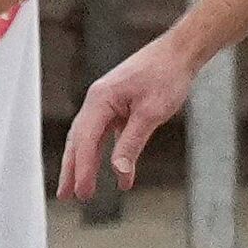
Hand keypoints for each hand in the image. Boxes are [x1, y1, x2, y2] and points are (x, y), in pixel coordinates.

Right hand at [57, 31, 193, 198]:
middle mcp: (98, 99)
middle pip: (80, 139)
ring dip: (87, 163)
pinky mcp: (120, 103)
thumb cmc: (167, 75)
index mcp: (100, 99)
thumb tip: (119, 172)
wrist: (181, 51)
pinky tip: (118, 173)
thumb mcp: (151, 113)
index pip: (86, 140)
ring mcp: (108, 101)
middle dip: (73, 168)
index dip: (82, 169)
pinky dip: (110, 152)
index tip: (81, 193)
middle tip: (66, 196)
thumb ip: (132, 143)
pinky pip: (109, 132)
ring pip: (92, 137)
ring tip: (81, 188)